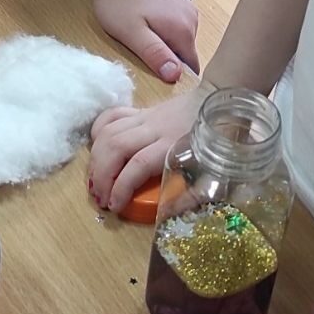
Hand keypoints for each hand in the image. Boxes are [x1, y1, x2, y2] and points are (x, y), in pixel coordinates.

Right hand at [88, 84, 206, 211]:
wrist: (219, 98)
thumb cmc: (217, 137)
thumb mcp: (213, 171)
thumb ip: (192, 194)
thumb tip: (170, 214)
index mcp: (172, 144)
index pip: (138, 165)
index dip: (121, 187)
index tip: (114, 206)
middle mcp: (154, 128)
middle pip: (116, 147)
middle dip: (101, 175)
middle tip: (100, 198)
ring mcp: (145, 117)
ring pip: (109, 132)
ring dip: (95, 158)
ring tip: (95, 181)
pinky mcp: (140, 110)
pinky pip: (111, 116)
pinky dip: (98, 132)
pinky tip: (96, 150)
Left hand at [93, 0, 199, 83]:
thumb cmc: (120, 1)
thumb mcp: (132, 33)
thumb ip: (155, 54)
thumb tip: (176, 76)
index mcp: (183, 32)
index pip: (189, 68)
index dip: (173, 76)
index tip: (153, 72)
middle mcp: (192, 21)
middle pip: (184, 54)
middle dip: (166, 59)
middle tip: (142, 51)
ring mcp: (187, 9)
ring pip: (180, 40)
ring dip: (164, 44)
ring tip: (142, 36)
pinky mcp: (179, 2)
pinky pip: (176, 27)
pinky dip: (164, 31)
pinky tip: (146, 24)